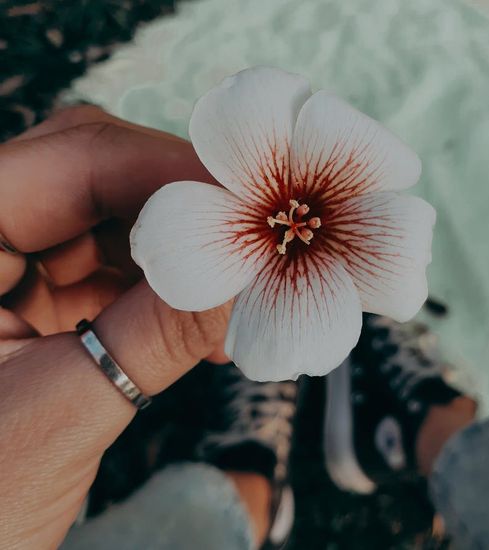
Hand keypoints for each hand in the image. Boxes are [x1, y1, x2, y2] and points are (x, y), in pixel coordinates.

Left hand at [0, 106, 229, 548]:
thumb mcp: (58, 417)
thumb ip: (158, 335)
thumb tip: (244, 268)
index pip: (73, 159)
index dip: (173, 170)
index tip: (250, 200)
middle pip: (94, 171)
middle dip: (181, 207)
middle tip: (247, 241)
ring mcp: (4, 260)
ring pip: (112, 216)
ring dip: (179, 252)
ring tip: (231, 300)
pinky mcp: (35, 294)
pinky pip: (113, 262)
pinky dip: (164, 284)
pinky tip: (202, 321)